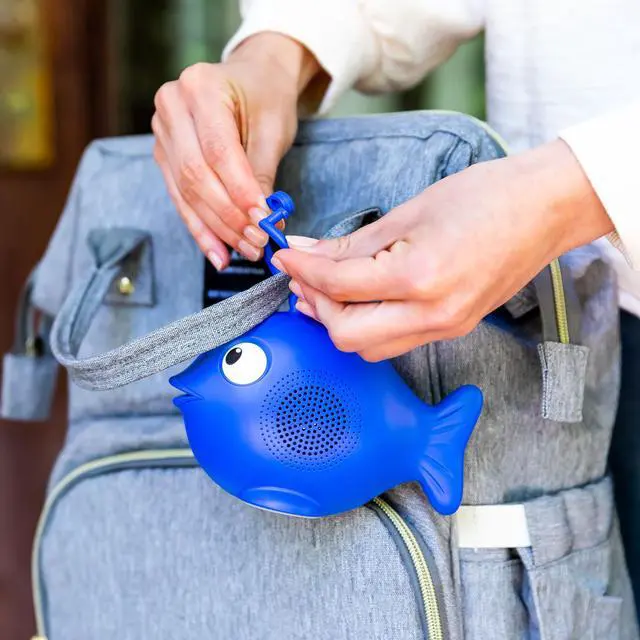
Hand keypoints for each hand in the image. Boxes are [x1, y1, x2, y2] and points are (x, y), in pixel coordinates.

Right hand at [152, 33, 320, 268]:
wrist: (251, 78)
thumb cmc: (266, 97)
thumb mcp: (273, 128)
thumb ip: (262, 172)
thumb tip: (262, 220)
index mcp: (200, 87)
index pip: (218, 152)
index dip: (239, 192)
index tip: (264, 221)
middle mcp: (172, 106)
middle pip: (195, 175)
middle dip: (228, 216)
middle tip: (257, 242)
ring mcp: (162, 132)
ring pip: (185, 192)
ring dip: (216, 228)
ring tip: (245, 251)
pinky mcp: (164, 156)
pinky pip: (180, 198)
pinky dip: (201, 228)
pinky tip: (218, 252)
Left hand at [273, 140, 612, 360]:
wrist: (546, 209)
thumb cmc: (487, 196)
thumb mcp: (410, 210)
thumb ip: (354, 242)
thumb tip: (309, 250)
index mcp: (419, 276)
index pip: (338, 285)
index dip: (302, 269)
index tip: (285, 255)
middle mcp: (432, 314)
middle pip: (346, 334)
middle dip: (315, 305)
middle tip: (301, 276)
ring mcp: (445, 327)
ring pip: (369, 347)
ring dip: (338, 322)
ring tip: (325, 290)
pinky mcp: (453, 329)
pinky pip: (395, 343)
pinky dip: (367, 327)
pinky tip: (359, 301)